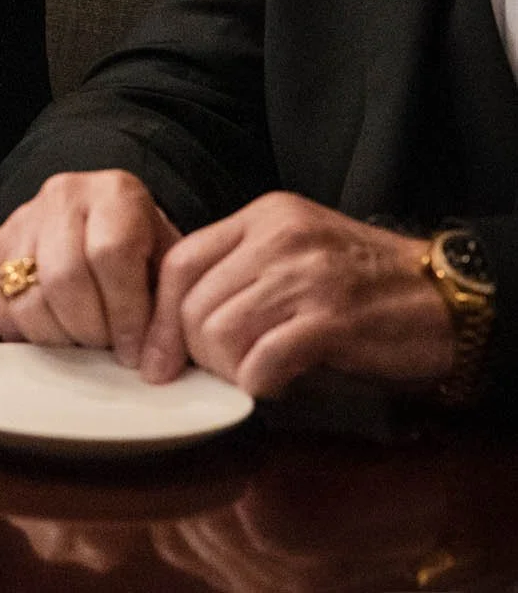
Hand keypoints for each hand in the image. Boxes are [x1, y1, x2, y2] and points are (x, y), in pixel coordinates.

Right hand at [0, 169, 181, 366]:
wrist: (102, 223)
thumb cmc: (143, 251)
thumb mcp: (170, 266)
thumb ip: (169, 308)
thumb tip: (156, 362)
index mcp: (114, 193)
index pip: (111, 254)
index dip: (124, 312)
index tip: (133, 350)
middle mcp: (63, 197)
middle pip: (64, 278)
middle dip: (89, 330)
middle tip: (107, 349)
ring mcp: (22, 220)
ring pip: (28, 299)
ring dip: (58, 338)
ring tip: (84, 342)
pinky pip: (3, 308)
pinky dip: (29, 335)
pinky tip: (58, 335)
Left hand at [137, 191, 449, 397]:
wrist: (448, 296)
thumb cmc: (365, 283)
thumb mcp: (295, 253)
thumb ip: (239, 270)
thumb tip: (174, 321)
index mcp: (263, 217)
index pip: (179, 262)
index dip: (158, 316)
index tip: (155, 357)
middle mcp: (279, 239)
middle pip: (193, 304)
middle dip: (193, 352)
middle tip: (214, 374)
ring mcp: (306, 277)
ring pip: (220, 333)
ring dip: (226, 370)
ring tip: (250, 376)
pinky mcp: (333, 320)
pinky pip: (263, 360)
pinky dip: (258, 384)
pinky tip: (274, 385)